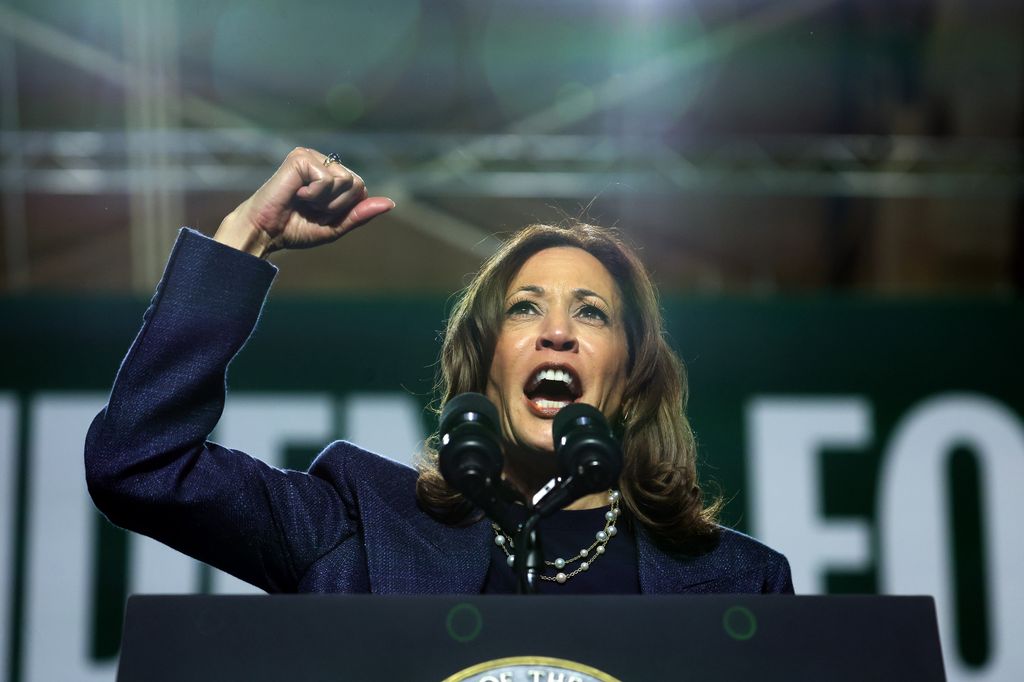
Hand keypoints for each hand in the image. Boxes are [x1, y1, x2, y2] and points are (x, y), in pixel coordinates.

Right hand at [214, 148, 394, 257]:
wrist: (264, 232)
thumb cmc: (294, 229)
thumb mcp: (335, 226)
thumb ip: (360, 214)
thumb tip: (390, 203)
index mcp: (332, 176)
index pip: (361, 190)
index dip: (344, 209)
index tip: (320, 214)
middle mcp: (323, 162)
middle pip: (357, 184)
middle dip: (337, 206)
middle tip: (311, 208)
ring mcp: (311, 157)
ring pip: (345, 181)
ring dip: (325, 201)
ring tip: (303, 201)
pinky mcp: (300, 157)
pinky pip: (328, 179)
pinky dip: (314, 195)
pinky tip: (297, 194)